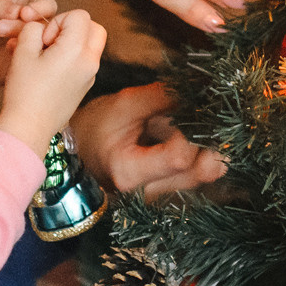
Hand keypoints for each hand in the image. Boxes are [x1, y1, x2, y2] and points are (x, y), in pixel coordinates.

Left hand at [0, 0, 58, 90]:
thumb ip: (0, 6)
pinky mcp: (32, 62)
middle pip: (45, 24)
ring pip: (44, 42)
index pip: (46, 4)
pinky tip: (10, 53)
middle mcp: (35, 26)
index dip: (39, 7)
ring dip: (26, 41)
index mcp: (28, 7)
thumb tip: (17, 10)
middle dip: (24, 25)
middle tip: (0, 29)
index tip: (24, 13)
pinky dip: (26, 56)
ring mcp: (36, 45)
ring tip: (5, 43)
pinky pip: (38, 59)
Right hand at [0, 10, 106, 158]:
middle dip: (73, 27)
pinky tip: (50, 69)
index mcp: (77, 50)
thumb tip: (40, 26)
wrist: (29, 127)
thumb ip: (33, 29)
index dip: (58, 21)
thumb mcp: (22, 51)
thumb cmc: (24, 91)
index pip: (80, 15)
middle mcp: (90, 62)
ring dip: (73, 42)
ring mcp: (90, 75)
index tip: (44, 40)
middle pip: (95, 27)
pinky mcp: (85, 86)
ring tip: (48, 55)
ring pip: (91, 44)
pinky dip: (72, 57)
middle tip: (51, 41)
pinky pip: (85, 61)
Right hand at [67, 84, 225, 198]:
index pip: (180, 157)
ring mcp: (159, 199)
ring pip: (206, 175)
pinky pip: (200, 176)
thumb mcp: (124, 105)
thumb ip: (162, 96)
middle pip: (200, 171)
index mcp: (128, 172)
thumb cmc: (95, 128)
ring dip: (207, 146)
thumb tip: (199, 86)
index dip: (191, 130)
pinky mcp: (168, 196)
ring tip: (192, 125)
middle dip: (207, 138)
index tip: (189, 108)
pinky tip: (193, 138)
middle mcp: (146, 194)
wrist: (77, 155)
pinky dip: (203, 155)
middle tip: (199, 115)